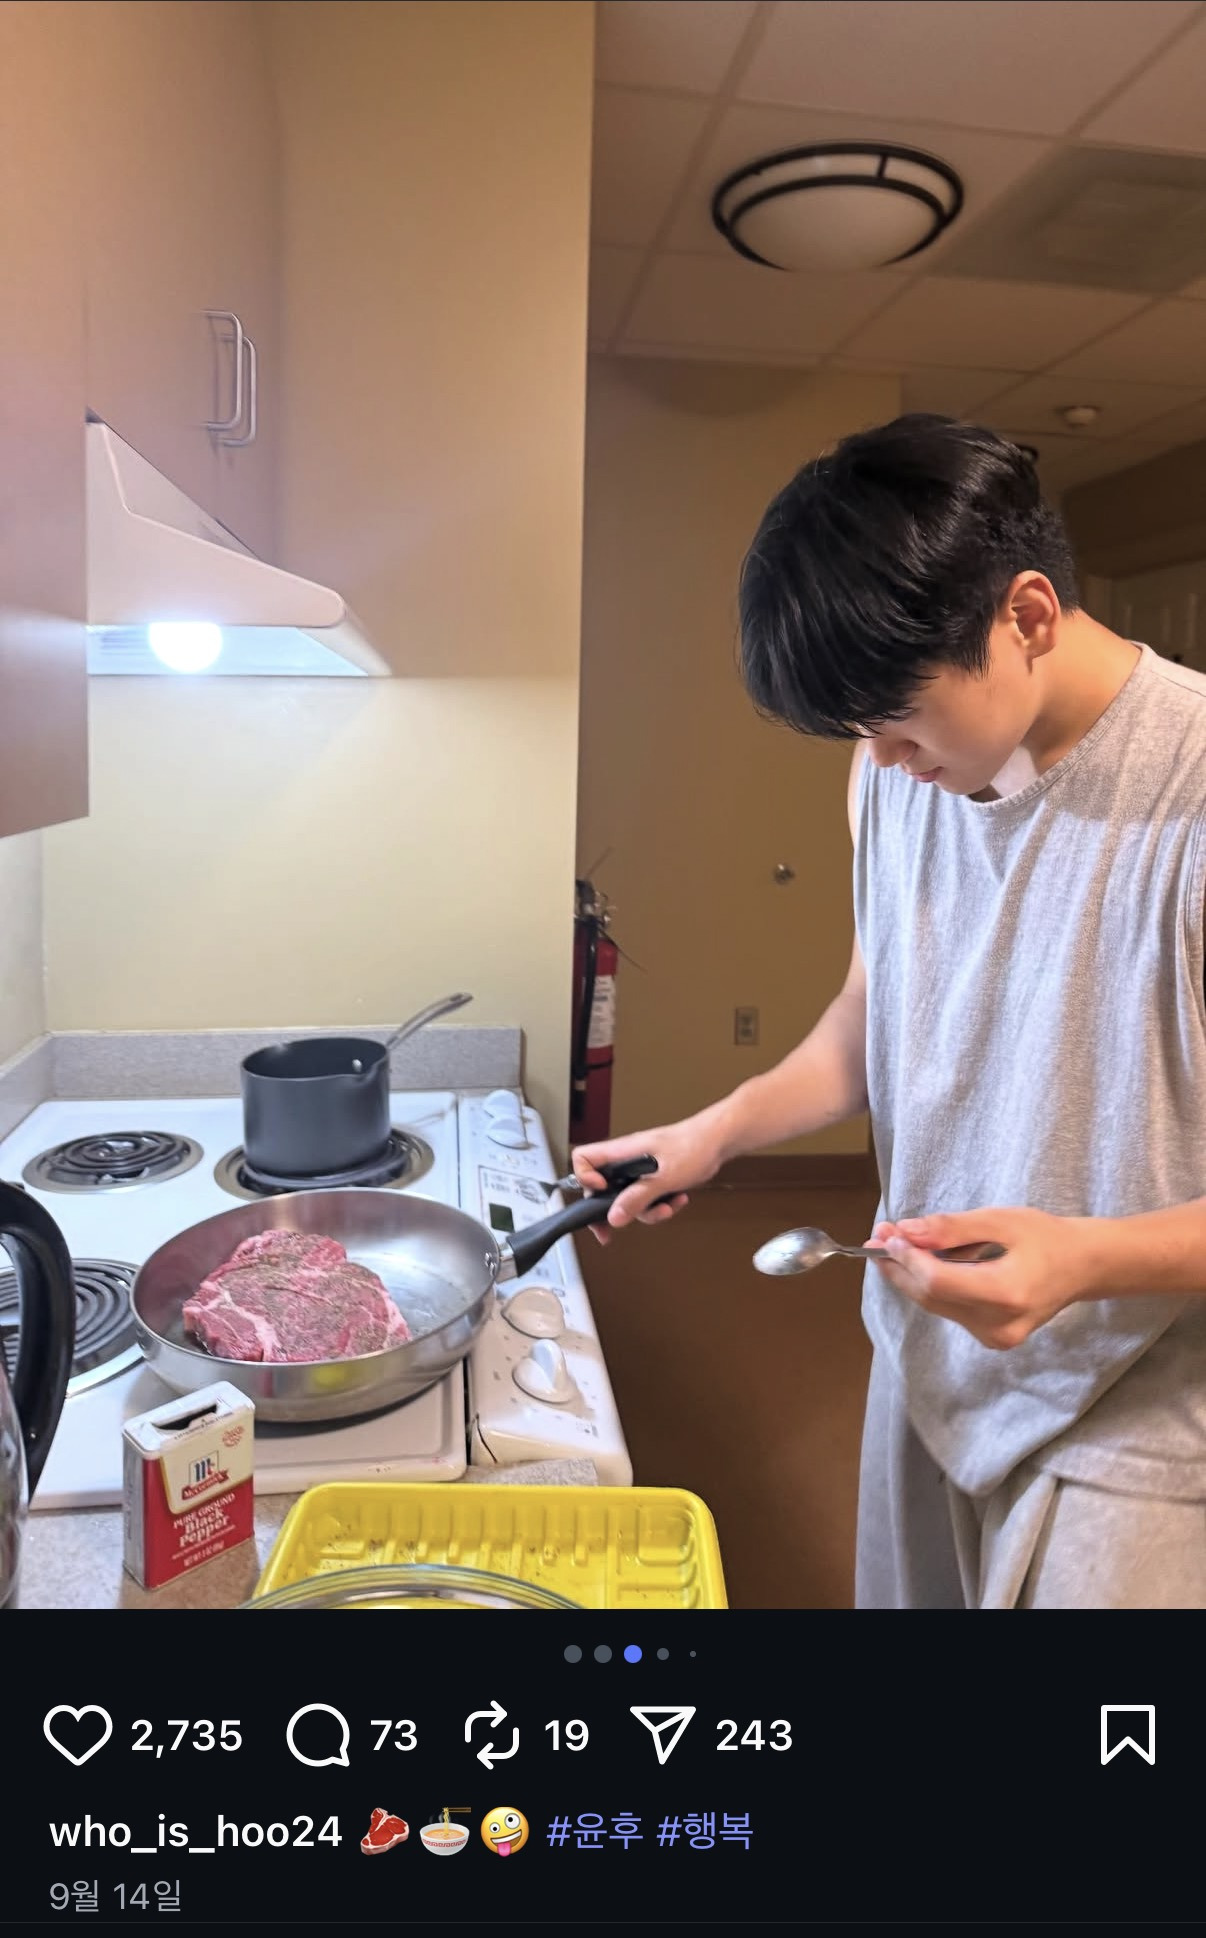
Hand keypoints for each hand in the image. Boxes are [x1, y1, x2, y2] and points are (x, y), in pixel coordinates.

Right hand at [571, 1116, 722, 1242]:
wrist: (717, 1142)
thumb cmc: (693, 1144)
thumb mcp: (663, 1177)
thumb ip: (638, 1198)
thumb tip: (614, 1217)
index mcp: (622, 1152)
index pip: (584, 1160)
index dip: (584, 1180)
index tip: (598, 1197)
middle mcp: (627, 1161)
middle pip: (602, 1189)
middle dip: (612, 1211)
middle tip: (609, 1232)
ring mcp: (640, 1171)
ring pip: (628, 1200)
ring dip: (647, 1211)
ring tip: (667, 1207)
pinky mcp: (654, 1179)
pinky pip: (647, 1200)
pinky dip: (661, 1205)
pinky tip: (677, 1199)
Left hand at [870, 1206, 1099, 1349]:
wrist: (1084, 1267)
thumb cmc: (1047, 1237)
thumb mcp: (1001, 1221)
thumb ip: (952, 1228)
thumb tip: (906, 1231)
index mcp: (1006, 1294)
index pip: (938, 1282)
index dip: (907, 1259)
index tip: (887, 1234)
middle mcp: (998, 1324)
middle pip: (930, 1297)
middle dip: (899, 1266)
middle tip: (877, 1236)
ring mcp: (995, 1337)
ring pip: (936, 1305)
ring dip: (911, 1275)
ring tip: (893, 1244)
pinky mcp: (992, 1338)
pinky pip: (949, 1310)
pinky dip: (932, 1286)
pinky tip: (922, 1262)